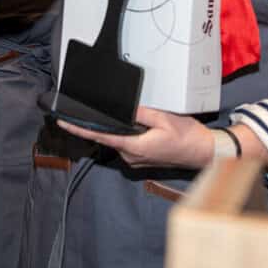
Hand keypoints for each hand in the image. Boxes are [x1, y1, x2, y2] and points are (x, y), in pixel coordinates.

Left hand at [58, 106, 214, 169]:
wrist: (205, 153)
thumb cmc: (187, 137)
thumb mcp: (164, 118)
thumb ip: (141, 112)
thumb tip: (123, 107)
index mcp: (133, 146)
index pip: (100, 136)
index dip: (79, 129)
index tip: (62, 122)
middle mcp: (131, 157)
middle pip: (109, 136)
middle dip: (103, 123)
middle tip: (97, 108)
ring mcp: (136, 160)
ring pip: (119, 139)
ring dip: (120, 127)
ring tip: (133, 116)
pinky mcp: (142, 159)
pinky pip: (128, 143)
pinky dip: (128, 133)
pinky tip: (139, 124)